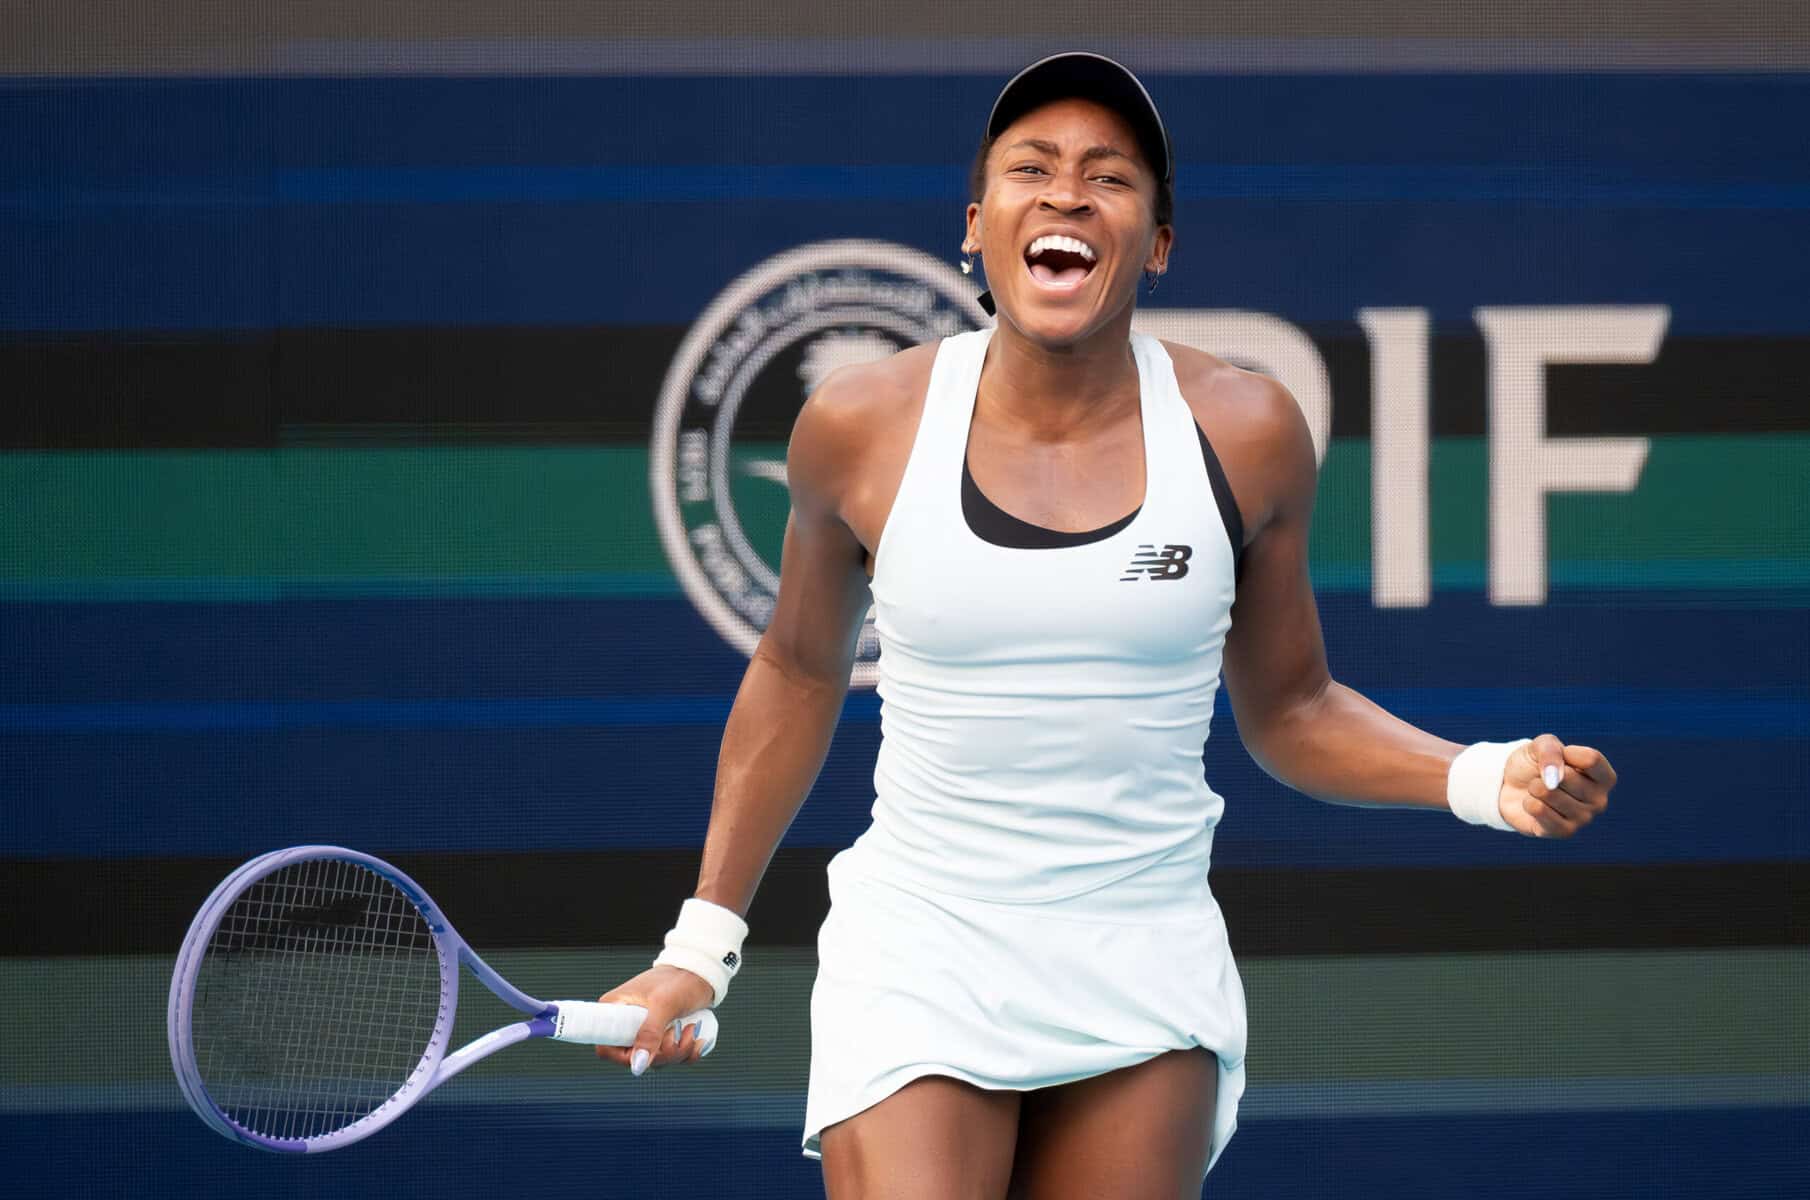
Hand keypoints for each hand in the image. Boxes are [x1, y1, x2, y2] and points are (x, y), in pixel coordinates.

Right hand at [594, 964, 715, 1074]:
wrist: (702, 972)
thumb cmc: (680, 980)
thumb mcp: (664, 1005)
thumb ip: (649, 1034)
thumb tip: (637, 1066)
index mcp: (615, 1009)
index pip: (606, 1047)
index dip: (626, 1057)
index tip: (650, 1050)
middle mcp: (625, 1022)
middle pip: (635, 1059)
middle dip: (662, 1054)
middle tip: (678, 1034)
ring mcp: (644, 1030)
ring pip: (655, 1060)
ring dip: (678, 1052)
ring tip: (691, 1029)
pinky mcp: (662, 1035)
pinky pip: (671, 1058)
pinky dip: (686, 1053)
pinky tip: (697, 1038)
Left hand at [1498, 734, 1616, 836]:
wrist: (1510, 788)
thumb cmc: (1535, 764)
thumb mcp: (1542, 745)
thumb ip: (1551, 751)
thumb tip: (1555, 778)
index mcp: (1603, 776)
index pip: (1591, 759)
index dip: (1564, 753)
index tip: (1557, 756)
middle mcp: (1600, 799)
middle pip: (1567, 777)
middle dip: (1545, 772)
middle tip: (1544, 778)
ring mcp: (1584, 818)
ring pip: (1550, 793)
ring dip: (1534, 787)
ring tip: (1537, 790)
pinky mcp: (1564, 832)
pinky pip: (1539, 811)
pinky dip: (1528, 803)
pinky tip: (1533, 804)